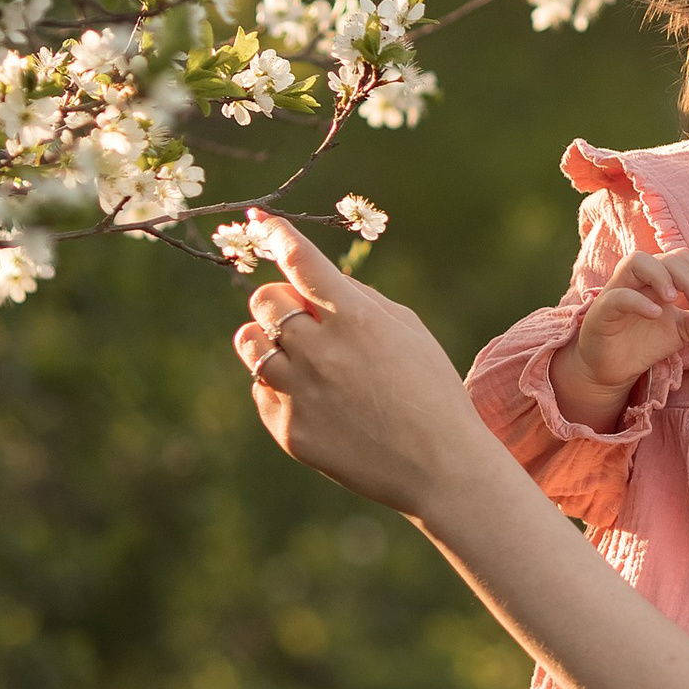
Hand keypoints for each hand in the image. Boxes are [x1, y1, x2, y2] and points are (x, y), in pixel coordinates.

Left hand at [231, 210, 479, 515]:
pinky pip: (261, 389)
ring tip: (296, 352)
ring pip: (249, 342)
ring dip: (265, 337)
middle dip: (279, 298)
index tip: (261, 222)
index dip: (276, 234)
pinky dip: (278, 384)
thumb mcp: (407, 329)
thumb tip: (314, 279)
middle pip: (265, 300)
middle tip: (301, 315)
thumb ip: (358, 299)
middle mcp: (320, 351)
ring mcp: (300, 393)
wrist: (438, 466)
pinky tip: (313, 396)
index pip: (300, 262)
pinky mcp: (289, 429)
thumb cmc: (429, 389)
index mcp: (355, 319)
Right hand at [551, 238, 688, 429]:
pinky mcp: (602, 310)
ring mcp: (618, 291)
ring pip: (636, 262)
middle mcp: (638, 279)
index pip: (680, 256)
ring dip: (660, 275)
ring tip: (673, 299)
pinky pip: (618, 296)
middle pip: (664, 257)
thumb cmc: (643, 342)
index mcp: (657, 279)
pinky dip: (639, 302)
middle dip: (688, 276)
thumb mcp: (678, 334)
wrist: (611, 369)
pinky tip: (656, 314)